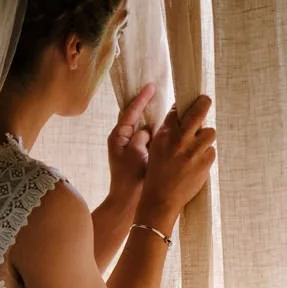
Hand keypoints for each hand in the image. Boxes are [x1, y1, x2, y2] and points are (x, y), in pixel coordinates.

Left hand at [107, 84, 155, 201]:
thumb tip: (147, 131)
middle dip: (146, 104)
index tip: (151, 86)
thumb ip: (141, 138)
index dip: (141, 98)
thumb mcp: (136, 155)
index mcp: (118, 137)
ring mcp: (129, 146)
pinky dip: (157, 130)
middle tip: (158, 90)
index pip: (129, 112)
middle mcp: (122, 139)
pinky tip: (168, 125)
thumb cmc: (130, 179)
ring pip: (142, 126)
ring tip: (166, 105)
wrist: (128, 201)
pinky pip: (148, 137)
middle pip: (134, 115)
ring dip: (153, 117)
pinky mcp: (138, 154)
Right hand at [139, 94, 216, 230]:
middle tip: (205, 100)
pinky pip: (211, 151)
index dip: (183, 106)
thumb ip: (168, 135)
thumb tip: (181, 119)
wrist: (161, 198)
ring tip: (198, 147)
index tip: (188, 102)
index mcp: (165, 135)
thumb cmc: (157, 174)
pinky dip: (206, 156)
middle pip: (198, 111)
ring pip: (210, 132)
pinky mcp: (205, 162)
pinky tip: (197, 164)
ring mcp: (194, 150)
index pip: (177, 111)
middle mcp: (180, 139)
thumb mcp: (156, 150)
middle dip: (203, 103)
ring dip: (206, 137)